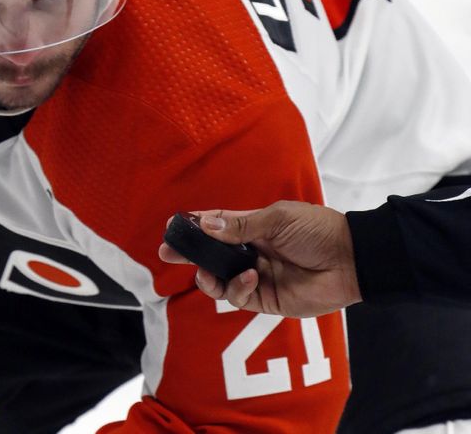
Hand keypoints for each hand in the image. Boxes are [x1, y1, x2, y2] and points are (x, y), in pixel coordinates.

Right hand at [158, 201, 361, 316]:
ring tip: (209, 272)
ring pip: (218, 280)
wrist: (352, 260)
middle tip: (168, 253)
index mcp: (252, 228)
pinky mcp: (265, 300)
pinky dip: (238, 288)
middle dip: (188, 254)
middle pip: (210, 255)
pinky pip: (239, 297)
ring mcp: (255, 277)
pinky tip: (252, 278)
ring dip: (210, 276)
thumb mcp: (277, 219)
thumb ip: (240, 226)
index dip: (194, 227)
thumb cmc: (318, 231)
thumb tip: (205, 225)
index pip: (215, 226)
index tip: (172, 226)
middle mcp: (250, 253)